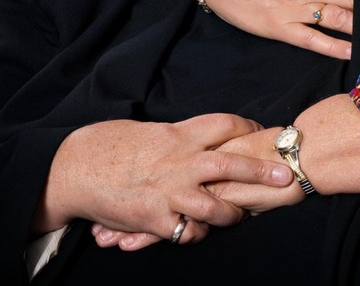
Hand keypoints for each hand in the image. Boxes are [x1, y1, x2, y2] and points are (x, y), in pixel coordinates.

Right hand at [88, 127, 300, 251]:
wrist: (74, 167)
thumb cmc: (110, 144)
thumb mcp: (150, 130)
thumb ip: (179, 136)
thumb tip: (202, 138)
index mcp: (177, 133)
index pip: (223, 125)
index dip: (246, 128)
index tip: (261, 132)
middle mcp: (178, 162)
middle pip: (230, 164)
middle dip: (261, 169)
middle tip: (285, 174)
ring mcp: (168, 192)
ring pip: (215, 207)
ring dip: (233, 213)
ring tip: (243, 215)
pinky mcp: (154, 219)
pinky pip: (187, 232)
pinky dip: (196, 234)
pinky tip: (199, 231)